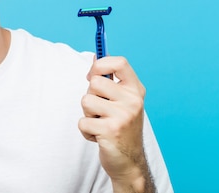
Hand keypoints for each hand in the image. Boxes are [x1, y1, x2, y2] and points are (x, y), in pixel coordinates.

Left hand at [78, 56, 154, 191]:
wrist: (130, 162)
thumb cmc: (121, 127)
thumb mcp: (122, 101)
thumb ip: (111, 79)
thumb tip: (96, 55)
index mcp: (136, 90)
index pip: (120, 62)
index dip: (100, 64)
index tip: (92, 74)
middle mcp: (133, 101)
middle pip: (94, 82)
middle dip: (91, 96)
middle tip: (101, 111)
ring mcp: (123, 116)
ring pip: (86, 101)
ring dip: (88, 114)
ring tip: (101, 124)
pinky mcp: (110, 131)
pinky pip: (82, 121)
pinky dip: (86, 131)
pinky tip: (99, 137)